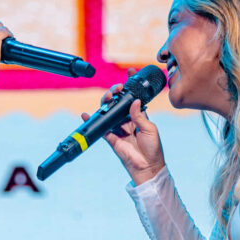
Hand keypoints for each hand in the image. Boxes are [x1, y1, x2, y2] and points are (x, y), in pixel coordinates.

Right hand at [84, 70, 165, 184]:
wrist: (147, 167)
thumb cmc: (153, 148)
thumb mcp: (150, 129)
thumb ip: (140, 116)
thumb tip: (134, 101)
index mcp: (140, 116)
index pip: (133, 98)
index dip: (131, 86)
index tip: (130, 73)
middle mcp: (128, 120)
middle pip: (118, 103)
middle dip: (116, 93)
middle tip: (116, 89)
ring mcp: (119, 128)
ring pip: (109, 112)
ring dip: (106, 103)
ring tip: (107, 98)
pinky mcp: (111, 137)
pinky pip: (101, 127)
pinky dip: (93, 120)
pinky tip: (87, 114)